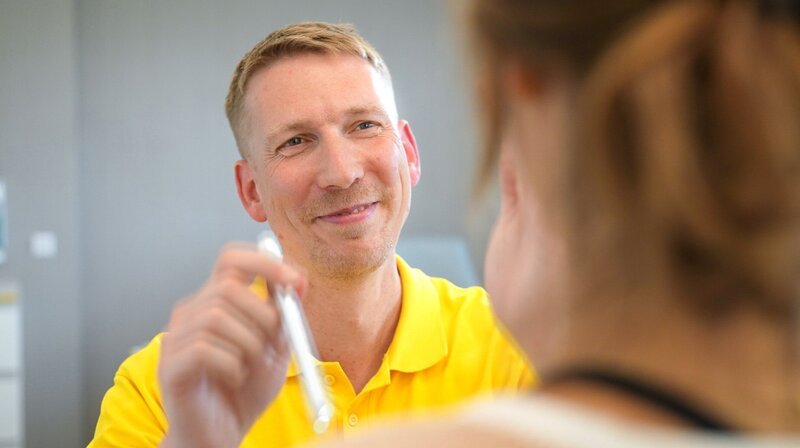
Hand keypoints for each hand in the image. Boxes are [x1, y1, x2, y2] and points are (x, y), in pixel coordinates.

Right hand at [158, 243, 304, 447]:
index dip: (263, 262)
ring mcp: (176, 337)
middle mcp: (191, 312)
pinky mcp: (169, 365)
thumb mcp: (277, 346)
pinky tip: (234, 378)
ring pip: (216, 318)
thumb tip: (300, 278)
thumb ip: (284, 312)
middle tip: (273, 346)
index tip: (294, 281)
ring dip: (248, 345)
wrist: (222, 433)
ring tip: (251, 367)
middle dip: (263, 316)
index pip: (231, 259)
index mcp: (216, 301)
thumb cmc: (246, 389)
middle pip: (227, 287)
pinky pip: (203, 349)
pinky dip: (230, 365)